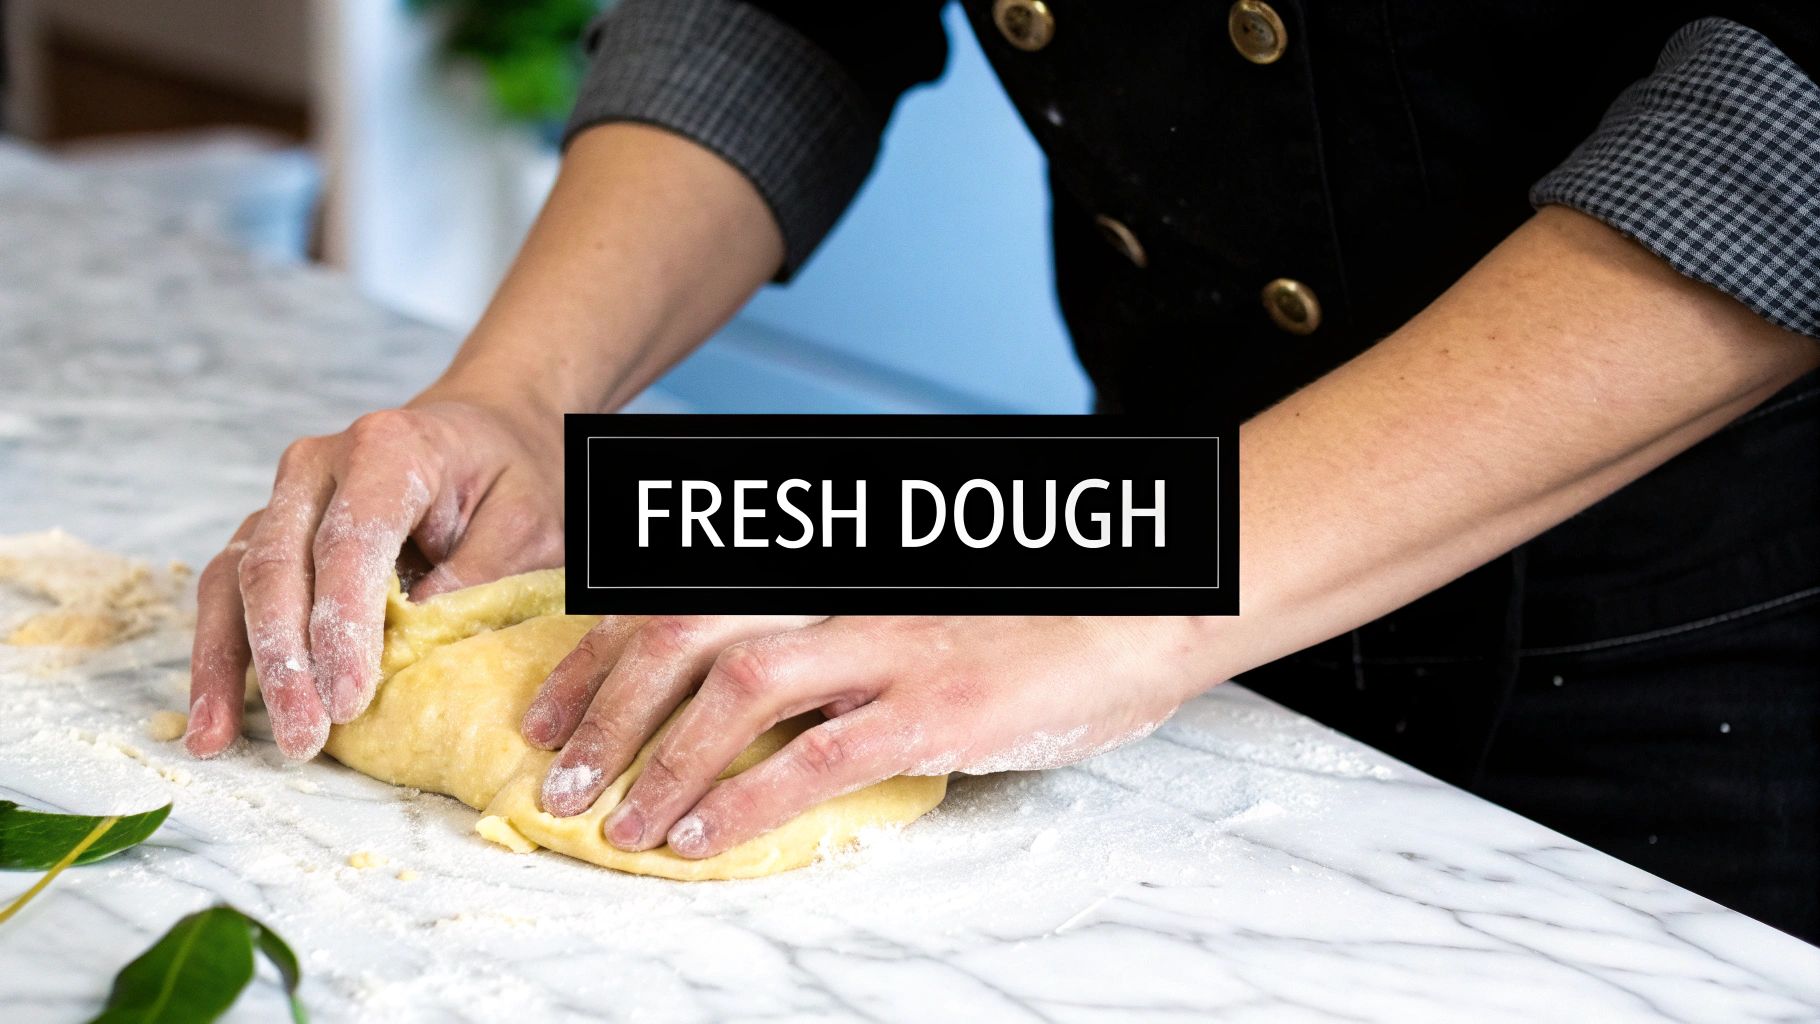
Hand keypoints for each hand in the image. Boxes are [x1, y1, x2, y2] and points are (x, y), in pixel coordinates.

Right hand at [186, 398, 564, 758]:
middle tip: (303, 738)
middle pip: (280, 567)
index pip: (349, 544)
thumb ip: (476, 578)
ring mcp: (283, 498)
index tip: (349, 700)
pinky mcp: (268, 532)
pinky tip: (217, 717)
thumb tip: (413, 649)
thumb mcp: (526, 523)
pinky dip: (219, 655)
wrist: (483, 435)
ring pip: (235, 583)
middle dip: (286, 661)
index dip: (343, 626)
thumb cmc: (509, 479)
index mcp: (386, 450)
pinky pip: (228, 594)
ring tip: (220, 738)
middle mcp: (318, 468)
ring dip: (229, 665)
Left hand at [524, 615, 1220, 858]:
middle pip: (684, 631)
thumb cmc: (1029, 619)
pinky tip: (702, 834)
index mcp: (829, 576)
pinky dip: (746, 796)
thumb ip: (829, 643)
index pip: (683, 598)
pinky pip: (818, 754)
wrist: (1144, 608)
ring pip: (735, 689)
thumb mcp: (908, 610)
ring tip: (614, 824)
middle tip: (555, 776)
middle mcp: (844, 598)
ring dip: (658, 760)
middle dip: (602, 706)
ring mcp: (890, 649)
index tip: (554, 708)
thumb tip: (744, 703)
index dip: (599, 655)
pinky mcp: (937, 709)